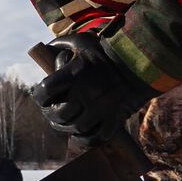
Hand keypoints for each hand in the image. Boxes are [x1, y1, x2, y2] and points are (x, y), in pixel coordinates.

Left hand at [29, 33, 155, 145]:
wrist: (143, 60)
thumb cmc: (108, 49)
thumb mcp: (83, 40)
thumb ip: (62, 43)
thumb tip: (47, 48)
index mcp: (76, 73)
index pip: (45, 91)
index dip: (39, 95)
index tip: (41, 95)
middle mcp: (88, 92)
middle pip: (60, 114)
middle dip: (51, 115)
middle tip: (51, 112)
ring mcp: (103, 107)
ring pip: (77, 127)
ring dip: (67, 128)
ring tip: (64, 123)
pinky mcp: (116, 118)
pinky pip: (98, 137)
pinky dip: (86, 140)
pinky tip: (80, 135)